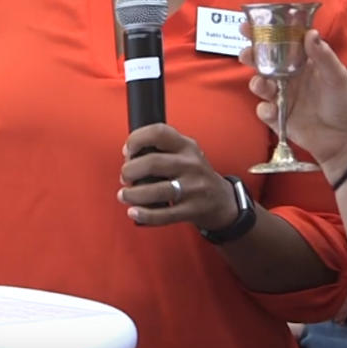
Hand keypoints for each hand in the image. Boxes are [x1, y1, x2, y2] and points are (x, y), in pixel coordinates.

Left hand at [119, 123, 238, 229]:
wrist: (222, 200)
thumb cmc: (194, 175)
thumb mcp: (185, 153)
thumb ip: (161, 150)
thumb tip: (128, 156)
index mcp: (186, 146)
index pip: (159, 133)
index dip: (137, 139)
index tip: (127, 151)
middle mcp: (191, 164)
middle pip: (153, 163)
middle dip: (130, 170)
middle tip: (125, 177)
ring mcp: (193, 188)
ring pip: (157, 190)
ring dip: (134, 194)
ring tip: (124, 195)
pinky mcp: (192, 209)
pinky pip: (164, 214)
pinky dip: (145, 214)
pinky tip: (134, 212)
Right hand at [239, 26, 346, 170]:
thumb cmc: (346, 105)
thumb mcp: (338, 77)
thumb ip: (323, 56)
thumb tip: (310, 33)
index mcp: (304, 64)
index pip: (282, 44)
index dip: (266, 34)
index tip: (250, 26)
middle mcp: (290, 79)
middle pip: (265, 63)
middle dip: (252, 57)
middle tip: (246, 54)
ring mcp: (283, 99)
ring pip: (262, 86)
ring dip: (257, 82)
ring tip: (260, 83)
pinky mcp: (279, 119)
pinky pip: (265, 111)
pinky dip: (265, 110)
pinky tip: (272, 110)